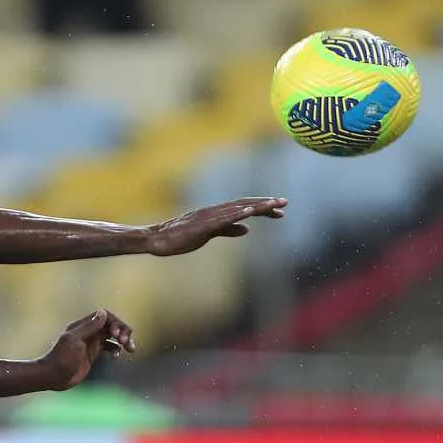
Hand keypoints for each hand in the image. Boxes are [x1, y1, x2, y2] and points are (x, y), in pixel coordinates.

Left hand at [40, 309, 135, 390]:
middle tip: (127, 342)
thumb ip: (89, 327)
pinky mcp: (93, 354)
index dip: (115, 323)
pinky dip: (116, 350)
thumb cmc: (61, 358)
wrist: (52, 376)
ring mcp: (91, 343)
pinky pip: (109, 347)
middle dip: (123, 331)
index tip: (117, 335)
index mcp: (83, 326)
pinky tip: (116, 357)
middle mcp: (89, 332)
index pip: (105, 316)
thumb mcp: (75, 340)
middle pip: (112, 325)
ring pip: (112, 336)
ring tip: (131, 349)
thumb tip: (103, 312)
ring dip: (123, 340)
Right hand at [143, 197, 286, 256]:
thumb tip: (247, 229)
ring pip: (237, 209)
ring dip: (256, 206)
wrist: (157, 239)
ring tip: (274, 205)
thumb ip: (228, 229)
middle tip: (285, 203)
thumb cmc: (180, 237)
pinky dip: (237, 215)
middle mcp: (215, 211)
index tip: (280, 209)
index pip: (244, 207)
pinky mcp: (202, 226)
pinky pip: (222, 219)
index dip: (262, 207)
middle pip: (244, 204)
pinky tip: (249, 213)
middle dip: (265, 203)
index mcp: (217, 214)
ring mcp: (209, 217)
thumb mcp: (210, 233)